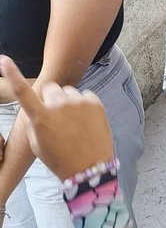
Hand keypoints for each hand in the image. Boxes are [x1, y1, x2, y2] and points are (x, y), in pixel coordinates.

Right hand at [0, 56, 113, 181]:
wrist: (89, 168)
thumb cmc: (59, 158)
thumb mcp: (37, 143)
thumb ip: (36, 120)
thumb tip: (41, 105)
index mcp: (41, 118)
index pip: (22, 92)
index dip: (12, 74)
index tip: (3, 60)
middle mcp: (59, 106)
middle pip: (50, 88)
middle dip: (49, 98)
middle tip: (55, 117)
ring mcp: (78, 102)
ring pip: (67, 91)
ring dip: (67, 102)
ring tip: (72, 123)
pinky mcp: (95, 102)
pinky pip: (84, 95)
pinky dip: (83, 104)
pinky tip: (84, 121)